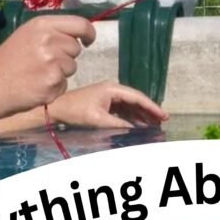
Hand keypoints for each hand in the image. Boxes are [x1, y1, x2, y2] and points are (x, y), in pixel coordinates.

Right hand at [0, 15, 96, 120]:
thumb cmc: (7, 61)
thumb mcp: (27, 35)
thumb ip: (52, 31)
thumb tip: (80, 33)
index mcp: (42, 25)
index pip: (81, 25)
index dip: (89, 34)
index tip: (88, 41)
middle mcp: (49, 40)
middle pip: (76, 48)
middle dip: (66, 56)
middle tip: (43, 62)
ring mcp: (52, 63)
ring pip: (72, 68)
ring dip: (60, 73)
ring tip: (36, 74)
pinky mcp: (53, 83)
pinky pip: (64, 84)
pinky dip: (54, 88)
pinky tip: (35, 86)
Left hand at [48, 80, 168, 129]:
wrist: (55, 109)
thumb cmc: (75, 111)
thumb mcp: (98, 119)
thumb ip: (119, 125)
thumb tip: (136, 130)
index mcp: (112, 89)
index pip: (137, 97)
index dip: (152, 107)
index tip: (163, 115)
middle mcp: (112, 90)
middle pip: (136, 100)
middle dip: (149, 111)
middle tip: (163, 121)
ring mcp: (108, 96)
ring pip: (130, 106)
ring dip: (141, 115)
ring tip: (154, 125)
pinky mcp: (104, 103)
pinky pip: (122, 110)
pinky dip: (132, 117)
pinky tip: (139, 125)